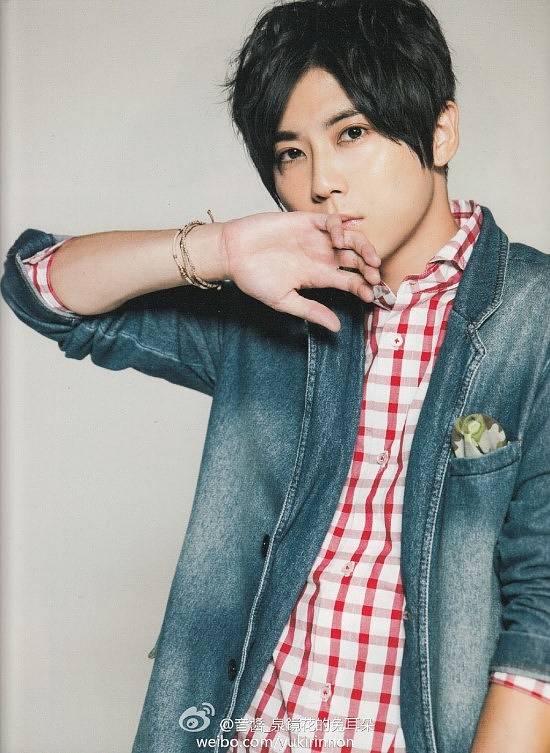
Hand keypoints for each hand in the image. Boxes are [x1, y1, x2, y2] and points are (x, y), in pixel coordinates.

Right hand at [219, 211, 381, 331]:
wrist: (232, 253)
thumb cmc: (253, 279)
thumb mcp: (284, 301)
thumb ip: (311, 311)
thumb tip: (336, 328)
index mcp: (318, 277)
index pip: (350, 281)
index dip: (365, 288)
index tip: (373, 297)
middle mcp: (321, 257)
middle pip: (356, 259)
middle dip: (370, 266)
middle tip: (375, 274)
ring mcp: (315, 239)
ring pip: (350, 239)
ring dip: (364, 246)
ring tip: (369, 257)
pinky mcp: (305, 222)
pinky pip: (331, 221)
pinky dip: (341, 227)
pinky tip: (340, 239)